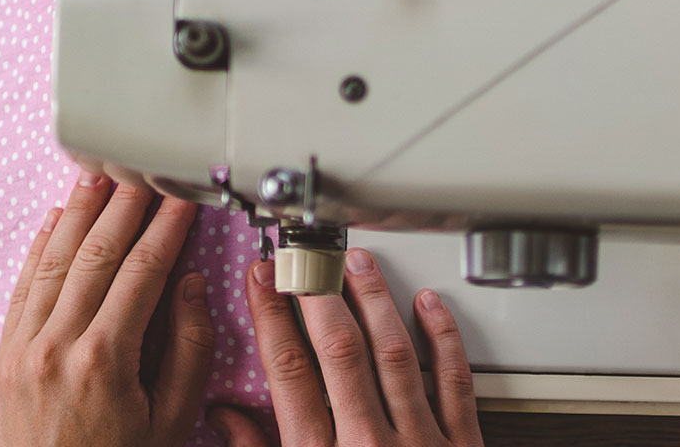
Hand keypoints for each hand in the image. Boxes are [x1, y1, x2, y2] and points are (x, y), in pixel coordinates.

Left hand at [0, 172, 210, 445]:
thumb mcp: (173, 417)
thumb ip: (188, 349)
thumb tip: (189, 286)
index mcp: (105, 360)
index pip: (141, 272)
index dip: (166, 228)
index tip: (182, 198)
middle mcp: (56, 347)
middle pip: (95, 255)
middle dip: (123, 207)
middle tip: (142, 171)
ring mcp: (23, 349)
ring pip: (52, 262)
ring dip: (77, 214)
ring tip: (97, 178)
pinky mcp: (3, 356)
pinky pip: (22, 287)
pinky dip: (38, 248)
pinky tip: (54, 220)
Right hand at [207, 247, 482, 446]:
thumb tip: (225, 418)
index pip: (288, 371)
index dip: (272, 316)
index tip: (262, 280)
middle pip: (339, 351)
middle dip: (319, 293)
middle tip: (307, 253)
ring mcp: (420, 445)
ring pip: (395, 355)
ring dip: (375, 302)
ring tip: (359, 263)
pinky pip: (454, 382)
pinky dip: (443, 339)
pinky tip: (429, 306)